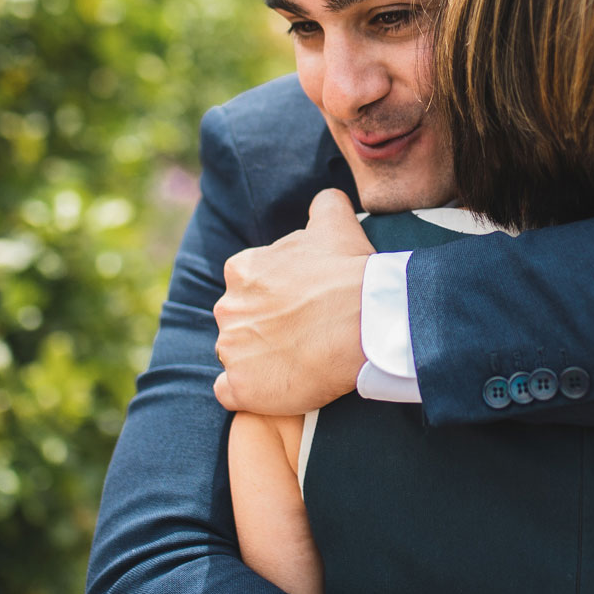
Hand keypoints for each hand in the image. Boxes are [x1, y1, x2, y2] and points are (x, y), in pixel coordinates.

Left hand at [214, 190, 372, 414]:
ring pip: (236, 357)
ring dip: (259, 362)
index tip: (300, 307)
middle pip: (239, 322)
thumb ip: (323, 206)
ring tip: (298, 364)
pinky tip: (278, 388)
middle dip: (263, 329)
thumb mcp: (337, 224)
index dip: (274, 299)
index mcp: (241, 269)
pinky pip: (230, 394)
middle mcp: (227, 307)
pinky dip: (249, 393)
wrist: (365, 322)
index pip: (246, 287)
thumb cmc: (351, 273)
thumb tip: (326, 199)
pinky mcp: (240, 388)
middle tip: (303, 337)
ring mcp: (231, 349)